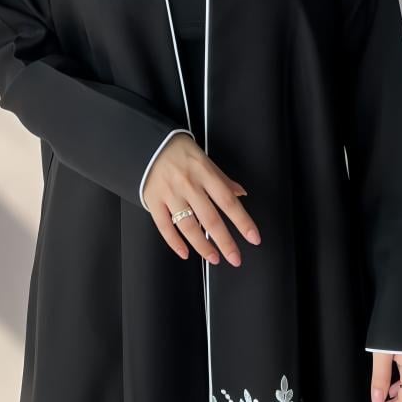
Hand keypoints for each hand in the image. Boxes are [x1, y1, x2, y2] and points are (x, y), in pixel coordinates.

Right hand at [141, 133, 260, 266]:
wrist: (148, 143)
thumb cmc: (179, 151)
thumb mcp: (205, 159)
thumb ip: (222, 179)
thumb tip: (240, 194)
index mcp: (204, 173)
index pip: (228, 201)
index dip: (242, 221)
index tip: (253, 237)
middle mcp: (188, 185)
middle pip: (210, 218)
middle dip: (225, 242)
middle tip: (235, 258)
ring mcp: (170, 194)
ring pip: (188, 226)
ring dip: (202, 246)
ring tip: (213, 258)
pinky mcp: (153, 201)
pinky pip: (164, 226)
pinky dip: (174, 242)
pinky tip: (185, 252)